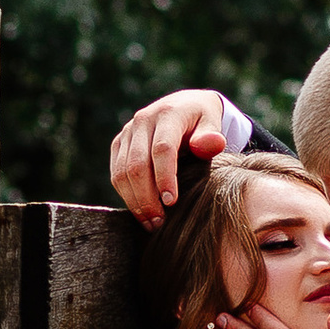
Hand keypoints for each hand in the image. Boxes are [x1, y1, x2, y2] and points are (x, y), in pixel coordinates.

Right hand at [111, 87, 229, 226]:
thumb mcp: (213, 122)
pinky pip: (116, 174)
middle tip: (160, 222)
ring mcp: (127, 133)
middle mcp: (142, 121)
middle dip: (147, 197)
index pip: (162, 149)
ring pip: (121, 172)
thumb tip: (213, 144)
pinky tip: (142, 213)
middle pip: (137, 165)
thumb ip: (213, 137)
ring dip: (134, 201)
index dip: (165, 177)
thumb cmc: (202, 121)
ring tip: (151, 223)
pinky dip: (126, 196)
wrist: (183, 106)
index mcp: (168, 114)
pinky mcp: (118, 144)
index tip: (172, 202)